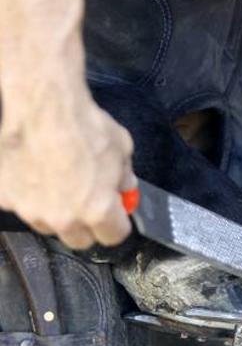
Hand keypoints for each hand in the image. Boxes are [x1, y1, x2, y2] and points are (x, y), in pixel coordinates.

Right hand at [0, 88, 135, 248]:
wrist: (43, 105)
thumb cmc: (86, 125)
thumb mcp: (121, 149)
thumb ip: (124, 176)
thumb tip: (125, 188)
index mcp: (97, 211)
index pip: (114, 236)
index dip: (118, 223)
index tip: (116, 213)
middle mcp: (64, 219)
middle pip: (80, 240)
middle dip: (88, 225)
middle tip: (88, 201)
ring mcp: (32, 211)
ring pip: (49, 226)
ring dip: (58, 213)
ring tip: (59, 184)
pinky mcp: (8, 198)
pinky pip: (22, 205)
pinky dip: (29, 195)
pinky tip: (35, 172)